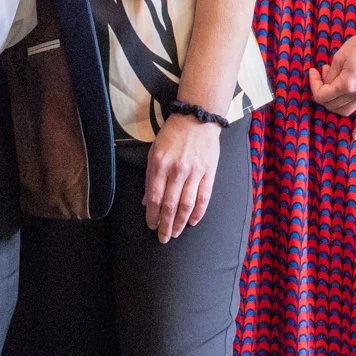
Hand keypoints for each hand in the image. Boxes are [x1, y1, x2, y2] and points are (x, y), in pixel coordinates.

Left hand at [143, 113, 221, 243]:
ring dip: (180, 223)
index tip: (151, 225)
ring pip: (187, 205)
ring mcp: (194, 172)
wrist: (197, 118)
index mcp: (160, 164)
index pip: (155, 197)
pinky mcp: (209, 172)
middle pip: (170, 205)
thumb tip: (146, 201)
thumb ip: (150, 177)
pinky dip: (198, 212)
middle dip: (165, 225)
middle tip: (163, 238)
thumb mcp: (154, 151)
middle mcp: (177, 170)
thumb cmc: (172, 134)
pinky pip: (204, 197)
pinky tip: (193, 221)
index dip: (152, 215)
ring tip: (176, 233)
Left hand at [309, 10, 355, 138]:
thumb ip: (330, 75)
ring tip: (331, 88)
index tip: (313, 71)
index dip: (313, 84)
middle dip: (321, 91)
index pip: (322, 94)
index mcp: (347, 84)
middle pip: (331, 104)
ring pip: (345, 111)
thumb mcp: (339, 56)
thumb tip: (325, 83)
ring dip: (333, 104)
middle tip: (322, 74)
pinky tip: (354, 136)